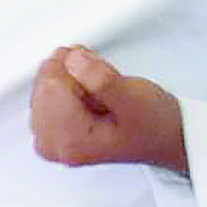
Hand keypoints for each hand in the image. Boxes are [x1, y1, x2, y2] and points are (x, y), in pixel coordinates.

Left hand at [31, 46, 187, 174]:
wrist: (163, 137)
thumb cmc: (152, 125)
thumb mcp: (135, 99)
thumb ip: (102, 80)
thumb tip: (74, 61)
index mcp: (71, 141)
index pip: (52, 86)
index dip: (77, 68)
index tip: (98, 70)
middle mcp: (52, 144)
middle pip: (44, 84)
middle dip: (72, 71)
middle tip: (101, 78)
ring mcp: (48, 138)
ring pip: (43, 85)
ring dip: (70, 75)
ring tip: (99, 88)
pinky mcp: (49, 129)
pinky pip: (46, 92)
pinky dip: (67, 82)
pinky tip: (89, 90)